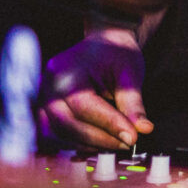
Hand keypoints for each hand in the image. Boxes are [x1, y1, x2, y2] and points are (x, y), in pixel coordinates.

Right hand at [39, 29, 153, 149]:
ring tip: (115, 144)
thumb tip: (143, 129)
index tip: (132, 138)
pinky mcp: (46, 109)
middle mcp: (49, 86)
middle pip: (67, 125)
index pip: (85, 107)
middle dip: (98, 139)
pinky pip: (55, 134)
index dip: (109, 125)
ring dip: (88, 145)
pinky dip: (77, 142)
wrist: (104, 42)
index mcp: (67, 72)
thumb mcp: (130, 73)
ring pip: (59, 134)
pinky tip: (98, 143)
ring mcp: (44, 98)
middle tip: (126, 144)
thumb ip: (133, 103)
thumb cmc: (116, 53)